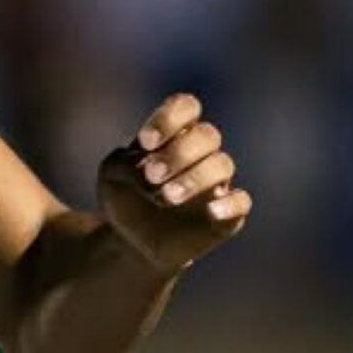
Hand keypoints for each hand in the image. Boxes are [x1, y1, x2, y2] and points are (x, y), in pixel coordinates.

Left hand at [96, 94, 251, 275]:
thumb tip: (148, 170)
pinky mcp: (225, 214)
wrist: (129, 244)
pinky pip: (241, 202)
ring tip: (164, 198)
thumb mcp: (111, 176)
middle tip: (152, 175)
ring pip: (222, 165)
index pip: (186, 108)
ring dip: (193, 179)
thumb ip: (123, 162)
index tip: (145, 142)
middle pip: (207, 136)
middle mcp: (200, 154)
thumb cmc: (124, 199)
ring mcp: (215, 183)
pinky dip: (229, 204)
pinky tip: (211, 211)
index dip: (169, 118)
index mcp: (174, 136)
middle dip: (179, 153)